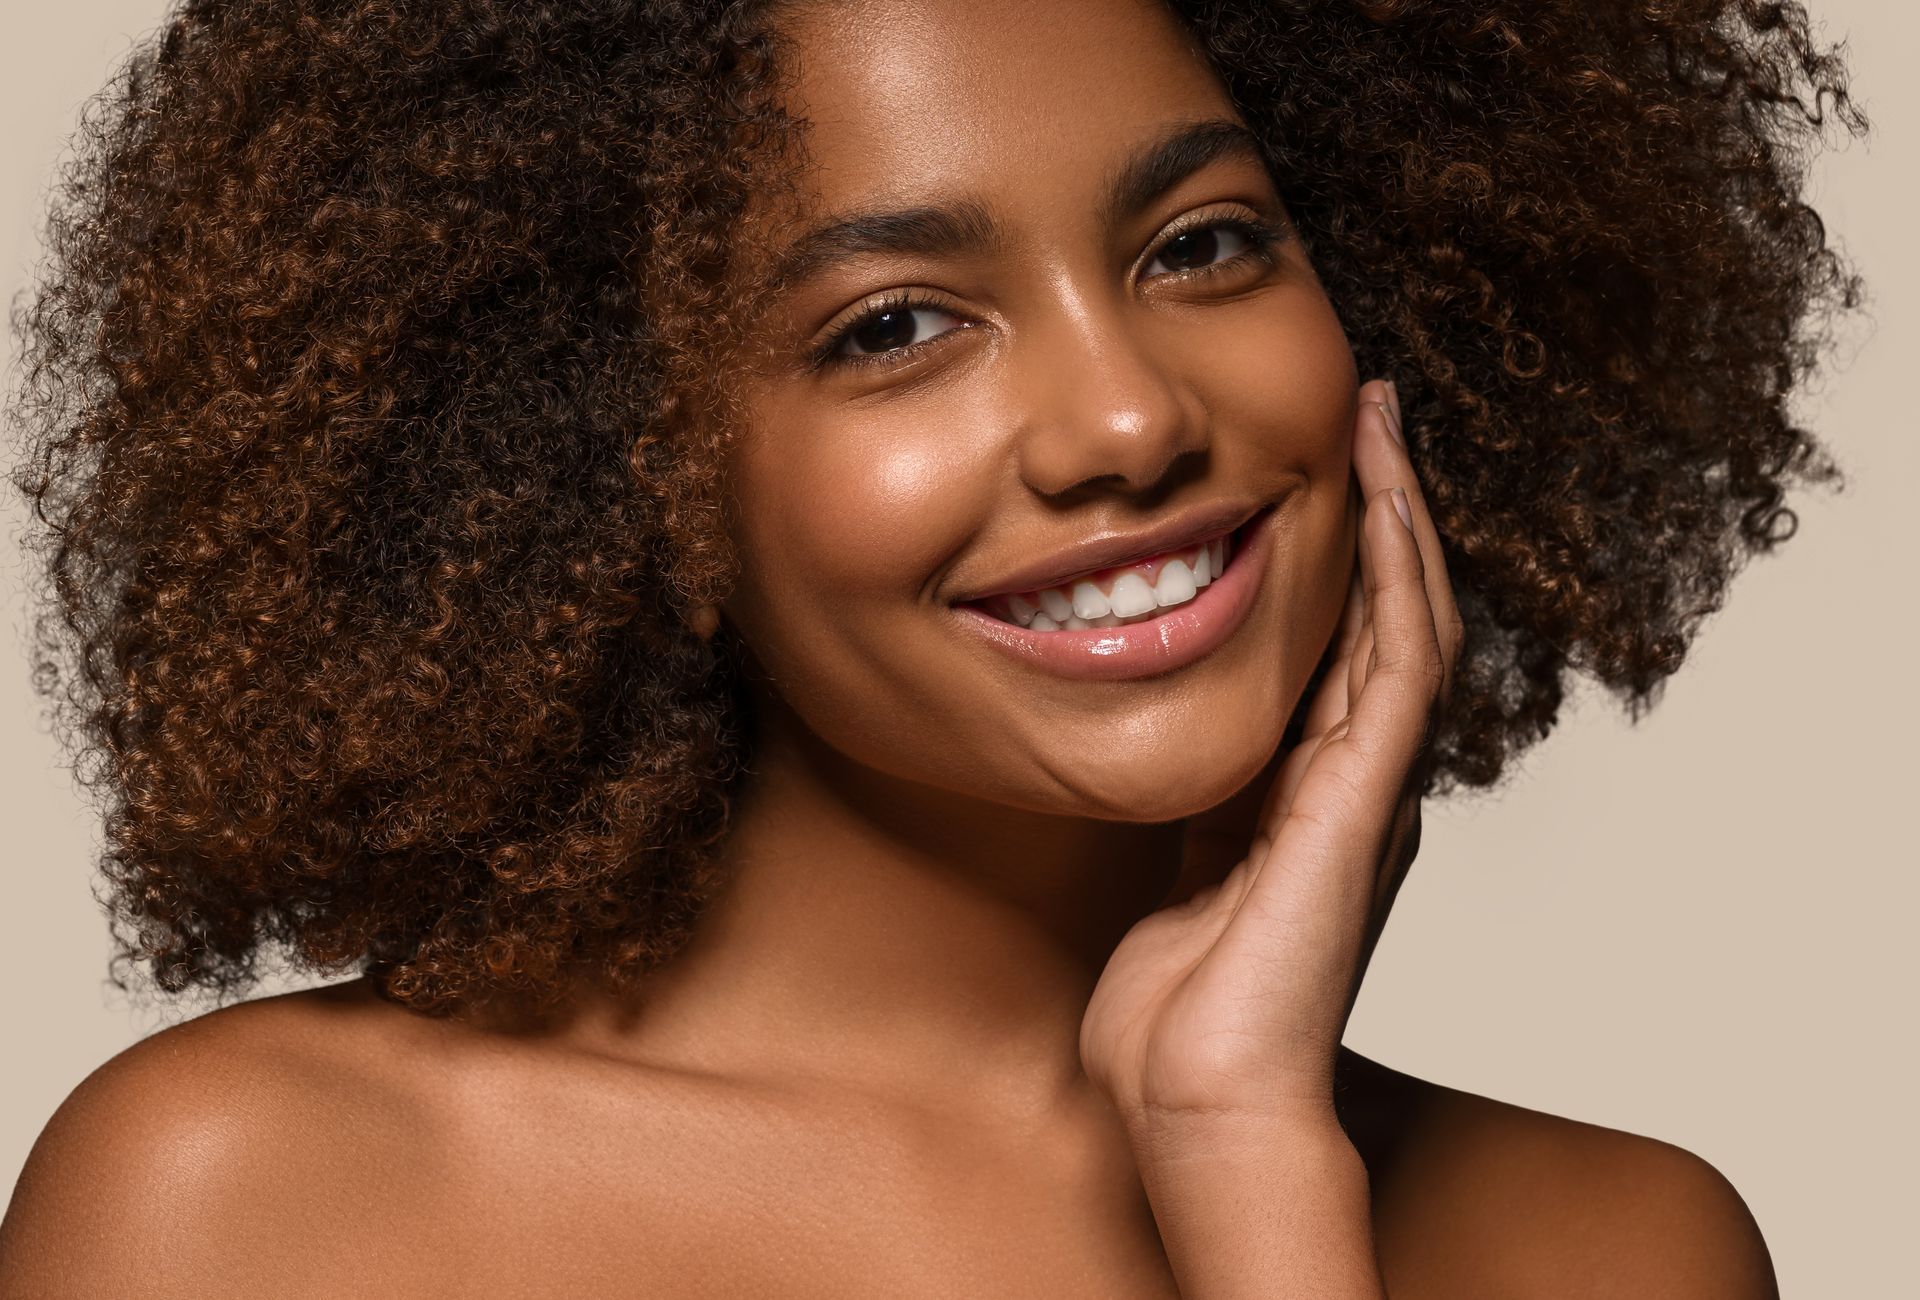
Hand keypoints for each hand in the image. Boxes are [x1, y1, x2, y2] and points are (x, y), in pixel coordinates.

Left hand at [1079, 376, 1464, 1144]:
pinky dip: (1394, 581)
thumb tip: (1171, 762)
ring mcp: (1370, 792)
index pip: (1340, 647)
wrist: (1199, 1103)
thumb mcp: (1176, 878)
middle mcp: (1355, 783)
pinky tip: (1379, 505)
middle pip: (1391, 616)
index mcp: (1309, 795)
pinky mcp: (1363, 806)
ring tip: (1380, 425)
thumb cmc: (1178, 1017)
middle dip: (1382, 512)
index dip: (1338, 556)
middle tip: (1367, 413)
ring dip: (1398, 519)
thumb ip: (1196, 814)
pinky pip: (1395, 668)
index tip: (1314, 468)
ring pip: (1409, 623)